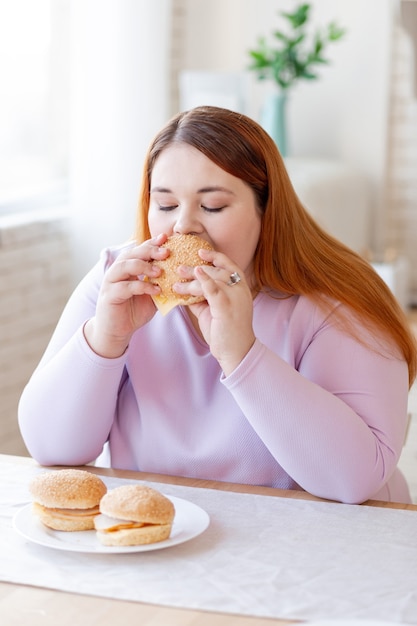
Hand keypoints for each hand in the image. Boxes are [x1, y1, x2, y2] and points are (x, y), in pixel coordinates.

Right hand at [84, 234, 168, 357]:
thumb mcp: (152, 295)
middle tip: (166, 252)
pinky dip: (141, 287)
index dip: (152, 243)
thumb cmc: (134, 311)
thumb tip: (181, 275)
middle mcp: (117, 272)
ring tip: (160, 271)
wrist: (117, 331)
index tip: (166, 238)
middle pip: (131, 254)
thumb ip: (161, 284)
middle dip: (149, 251)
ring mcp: (111, 283)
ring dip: (143, 266)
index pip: (139, 250)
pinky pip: (125, 287)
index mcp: (127, 268)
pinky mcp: (109, 296)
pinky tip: (155, 290)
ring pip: (124, 266)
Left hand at [175, 248, 255, 374]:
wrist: (236, 352)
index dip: (215, 257)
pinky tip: (195, 275)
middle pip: (218, 271)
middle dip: (198, 267)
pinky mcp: (226, 307)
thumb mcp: (213, 310)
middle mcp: (240, 290)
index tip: (200, 252)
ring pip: (213, 279)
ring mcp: (235, 298)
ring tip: (177, 277)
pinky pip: (214, 289)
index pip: (229, 266)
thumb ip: (202, 298)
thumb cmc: (225, 332)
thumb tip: (185, 289)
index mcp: (240, 289)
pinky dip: (204, 280)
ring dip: (193, 277)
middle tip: (179, 267)